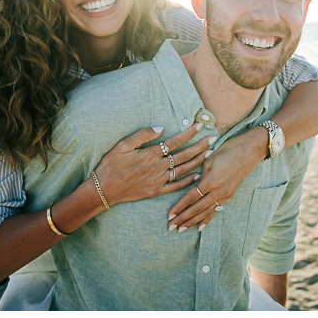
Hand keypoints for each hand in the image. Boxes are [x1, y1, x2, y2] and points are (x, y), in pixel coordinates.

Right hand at [94, 122, 213, 205]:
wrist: (104, 189)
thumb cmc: (110, 165)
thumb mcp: (122, 145)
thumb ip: (142, 135)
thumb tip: (160, 128)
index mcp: (150, 154)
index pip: (174, 141)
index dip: (188, 133)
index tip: (199, 126)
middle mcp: (157, 167)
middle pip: (184, 155)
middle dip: (200, 146)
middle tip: (213, 139)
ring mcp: (158, 180)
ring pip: (183, 170)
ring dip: (198, 162)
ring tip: (210, 154)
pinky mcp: (156, 191)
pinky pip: (175, 187)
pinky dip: (187, 182)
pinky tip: (197, 176)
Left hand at [167, 125, 267, 230]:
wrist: (250, 150)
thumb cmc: (228, 149)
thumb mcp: (209, 159)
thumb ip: (200, 175)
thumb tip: (193, 186)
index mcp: (211, 181)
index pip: (191, 197)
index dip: (179, 207)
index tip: (169, 215)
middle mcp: (218, 191)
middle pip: (197, 208)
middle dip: (183, 218)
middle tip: (171, 227)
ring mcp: (225, 195)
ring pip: (206, 212)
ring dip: (192, 221)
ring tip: (181, 229)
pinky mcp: (230, 195)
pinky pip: (216, 210)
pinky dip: (207, 218)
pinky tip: (200, 227)